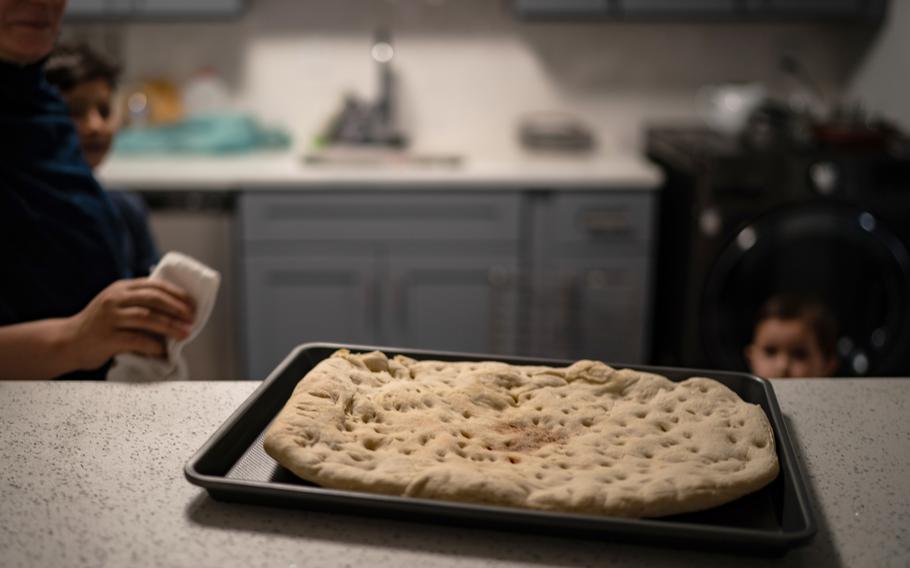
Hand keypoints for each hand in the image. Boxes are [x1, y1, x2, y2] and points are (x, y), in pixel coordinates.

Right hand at [63, 278, 195, 369]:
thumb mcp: (118, 306)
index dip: (176, 294)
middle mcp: (114, 299)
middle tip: (191, 319)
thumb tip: (177, 312)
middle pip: (153, 299)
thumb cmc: (100, 326)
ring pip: (146, 317)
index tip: (192, 305)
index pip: (154, 285)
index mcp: (121, 289)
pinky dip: (153, 344)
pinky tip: (163, 350)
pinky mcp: (106, 337)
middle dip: (177, 309)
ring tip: (184, 334)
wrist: (67, 342)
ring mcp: (109, 318)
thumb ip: (139, 304)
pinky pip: (135, 339)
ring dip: (170, 326)